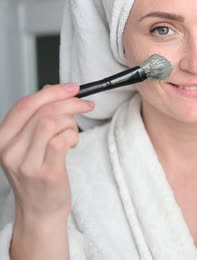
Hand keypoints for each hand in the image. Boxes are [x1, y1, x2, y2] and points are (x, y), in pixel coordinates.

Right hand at [0, 83, 93, 219]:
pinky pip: (63, 140)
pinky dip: (73, 136)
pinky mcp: (46, 172)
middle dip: (70, 102)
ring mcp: (26, 163)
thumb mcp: (29, 144)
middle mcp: (9, 150)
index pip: (25, 104)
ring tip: (73, 132)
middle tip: (86, 104)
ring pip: (53, 123)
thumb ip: (37, 117)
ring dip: (72, 122)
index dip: (52, 92)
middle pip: (43, 111)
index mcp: (2, 139)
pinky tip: (72, 143)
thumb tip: (52, 89)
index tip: (72, 87)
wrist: (40, 211)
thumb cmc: (38, 176)